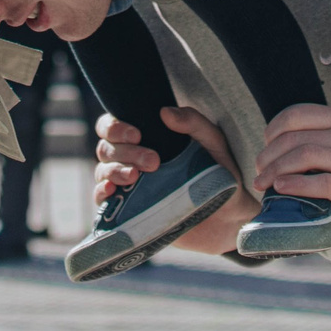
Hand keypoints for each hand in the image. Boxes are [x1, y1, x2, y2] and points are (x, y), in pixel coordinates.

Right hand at [93, 108, 260, 255]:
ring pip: (102, 171)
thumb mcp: (214, 144)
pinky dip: (100, 193)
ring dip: (114, 170)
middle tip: (153, 161)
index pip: (113, 126)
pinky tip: (112, 191)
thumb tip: (165, 112)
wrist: (230, 218)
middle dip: (124, 151)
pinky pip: (102, 201)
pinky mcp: (129, 213)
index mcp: (147, 140)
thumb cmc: (220, 175)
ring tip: (136, 177)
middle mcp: (132, 161)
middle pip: (106, 148)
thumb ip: (194, 123)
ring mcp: (129, 188)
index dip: (115, 127)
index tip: (137, 134)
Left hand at [254, 104, 330, 241]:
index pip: (298, 114)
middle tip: (259, 170)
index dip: (273, 129)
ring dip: (275, 170)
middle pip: (294, 137)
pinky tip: (282, 189)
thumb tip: (288, 148)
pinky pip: (320, 183)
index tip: (265, 145)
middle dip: (268, 154)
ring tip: (264, 183)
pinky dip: (295, 185)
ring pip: (303, 156)